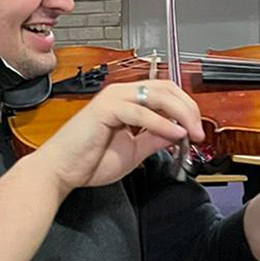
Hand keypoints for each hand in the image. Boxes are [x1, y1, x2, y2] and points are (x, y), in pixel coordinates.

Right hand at [32, 81, 203, 193]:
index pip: (166, 93)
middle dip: (189, 109)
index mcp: (128, 101)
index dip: (187, 108)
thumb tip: (179, 133)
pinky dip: (161, 123)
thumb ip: (156, 139)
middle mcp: (121, 94)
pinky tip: (174, 134)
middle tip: (198, 132)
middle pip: (167, 89)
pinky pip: (140, 112)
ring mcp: (112, 99)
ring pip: (157, 95)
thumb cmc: (90, 161)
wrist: (61, 172)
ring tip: (190, 134)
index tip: (197, 130)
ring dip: (180, 114)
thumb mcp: (135, 150)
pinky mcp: (104, 109)